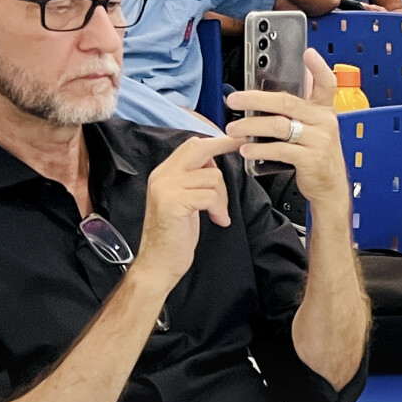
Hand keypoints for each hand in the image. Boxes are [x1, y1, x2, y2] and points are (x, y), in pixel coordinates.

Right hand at [134, 134, 241, 288]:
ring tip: (217, 213)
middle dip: (225, 147)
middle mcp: (162, 176)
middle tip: (243, 147)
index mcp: (163, 173)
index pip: (191, 146)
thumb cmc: (174, 234)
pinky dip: (219, 209)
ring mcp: (166, 188)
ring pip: (212, 176)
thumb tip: (213, 162)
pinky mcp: (174, 202)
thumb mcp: (183, 200)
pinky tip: (217, 221)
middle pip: (199, 149)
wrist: (158, 262)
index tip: (237, 139)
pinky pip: (211, 196)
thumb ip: (193, 179)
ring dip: (222, 197)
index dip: (217, 141)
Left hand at [224, 50, 346, 205]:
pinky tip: (246, 149)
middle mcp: (324, 122)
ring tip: (234, 129)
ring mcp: (319, 141)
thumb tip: (264, 100)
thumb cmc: (316, 157)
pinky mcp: (311, 159)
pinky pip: (280, 149)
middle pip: (287, 103)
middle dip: (255, 100)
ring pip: (279, 126)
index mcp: (324, 111)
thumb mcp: (315, 130)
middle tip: (234, 100)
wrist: (331, 188)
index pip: (327, 84)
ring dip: (251, 126)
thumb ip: (298, 113)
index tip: (308, 54)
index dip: (319, 68)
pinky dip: (259, 149)